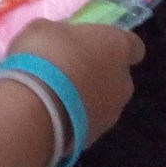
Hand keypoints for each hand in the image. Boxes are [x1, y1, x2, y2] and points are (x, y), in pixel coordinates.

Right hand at [6, 18, 142, 147]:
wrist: (32, 108)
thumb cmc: (43, 55)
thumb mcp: (45, 29)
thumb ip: (62, 35)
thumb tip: (62, 43)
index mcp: (117, 47)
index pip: (133, 46)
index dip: (113, 46)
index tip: (93, 46)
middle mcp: (123, 81)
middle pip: (116, 76)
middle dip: (96, 74)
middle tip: (66, 71)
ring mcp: (112, 113)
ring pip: (102, 101)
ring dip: (84, 98)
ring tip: (53, 97)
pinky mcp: (95, 137)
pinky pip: (85, 121)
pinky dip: (72, 118)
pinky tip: (49, 114)